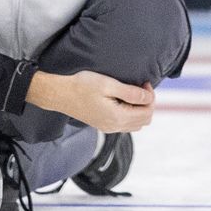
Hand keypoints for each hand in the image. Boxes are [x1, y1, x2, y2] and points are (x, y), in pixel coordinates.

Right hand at [27, 71, 154, 132]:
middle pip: (144, 120)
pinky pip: (125, 124)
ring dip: (140, 109)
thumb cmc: (82, 86)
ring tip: (132, 92)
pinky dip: (131, 113)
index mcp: (118, 117)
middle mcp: (115, 127)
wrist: (60, 94)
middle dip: (147, 103)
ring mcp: (108, 128)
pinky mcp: (103, 125)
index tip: (144, 82)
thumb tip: (148, 97)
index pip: (147, 112)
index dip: (150, 96)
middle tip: (140, 86)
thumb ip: (131, 93)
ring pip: (136, 124)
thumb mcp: (109, 85)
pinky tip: (123, 100)